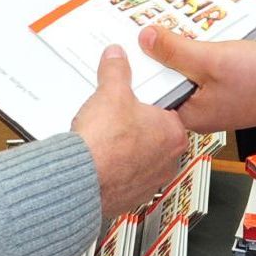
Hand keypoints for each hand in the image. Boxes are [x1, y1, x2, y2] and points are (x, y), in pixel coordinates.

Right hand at [70, 45, 186, 217]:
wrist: (81, 180)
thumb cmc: (104, 144)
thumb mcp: (111, 93)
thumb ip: (116, 70)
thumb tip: (116, 58)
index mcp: (174, 133)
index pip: (168, 108)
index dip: (148, 99)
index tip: (136, 95)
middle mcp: (168, 161)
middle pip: (154, 133)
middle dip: (135, 123)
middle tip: (117, 113)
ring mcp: (151, 181)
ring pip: (141, 156)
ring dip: (126, 147)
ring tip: (106, 135)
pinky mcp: (131, 197)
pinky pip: (127, 176)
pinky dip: (115, 167)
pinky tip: (100, 157)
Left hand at [137, 26, 255, 131]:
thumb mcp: (212, 60)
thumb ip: (175, 51)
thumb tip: (143, 39)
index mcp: (188, 115)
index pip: (152, 91)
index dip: (140, 65)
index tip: (126, 40)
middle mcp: (198, 111)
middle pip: (167, 79)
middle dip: (158, 53)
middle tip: (145, 24)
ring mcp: (212, 100)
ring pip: (185, 71)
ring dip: (179, 49)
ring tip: (167, 24)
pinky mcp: (225, 87)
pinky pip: (202, 67)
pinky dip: (198, 51)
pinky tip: (197, 35)